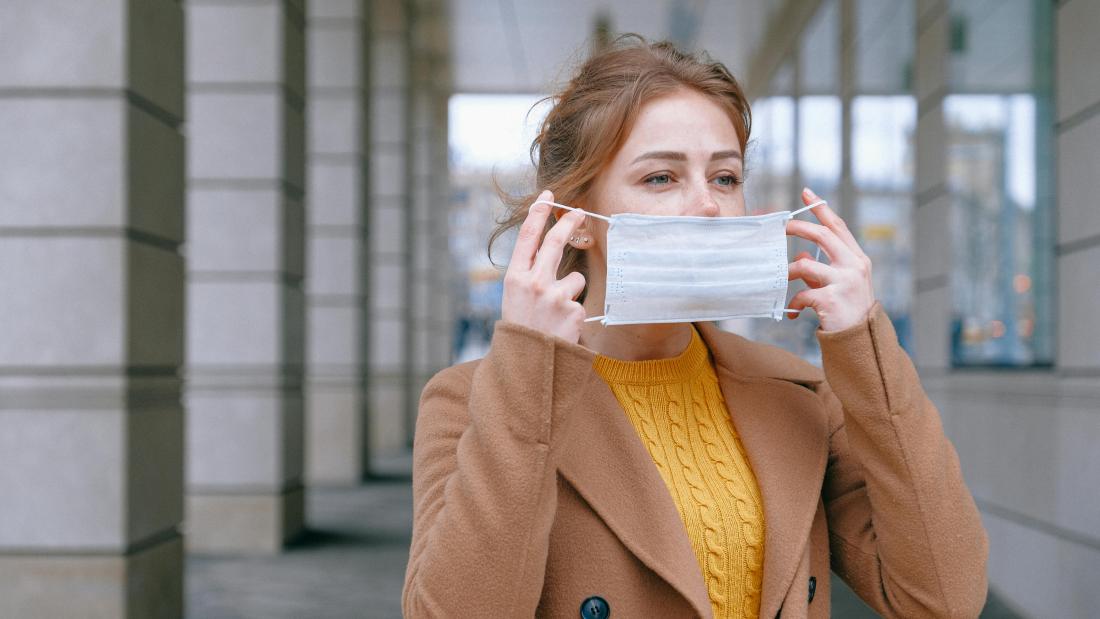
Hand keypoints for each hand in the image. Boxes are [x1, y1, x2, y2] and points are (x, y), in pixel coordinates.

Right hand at [501, 190, 588, 342]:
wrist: (527, 366)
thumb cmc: (521, 330)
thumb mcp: (515, 299)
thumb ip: (530, 274)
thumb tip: (552, 247)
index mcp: (514, 278)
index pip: (527, 238)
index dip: (538, 214)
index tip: (548, 197)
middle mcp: (533, 283)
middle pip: (556, 243)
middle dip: (569, 223)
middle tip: (580, 211)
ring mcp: (554, 296)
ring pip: (575, 279)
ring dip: (570, 293)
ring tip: (555, 316)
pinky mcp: (573, 311)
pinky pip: (580, 303)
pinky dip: (574, 314)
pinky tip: (562, 328)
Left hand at [784, 187, 875, 331]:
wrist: (861, 342)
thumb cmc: (848, 312)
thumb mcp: (838, 285)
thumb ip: (822, 269)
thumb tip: (802, 256)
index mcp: (857, 259)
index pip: (838, 227)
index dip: (822, 209)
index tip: (807, 193)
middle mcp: (854, 266)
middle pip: (822, 235)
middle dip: (798, 228)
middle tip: (781, 227)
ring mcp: (844, 282)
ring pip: (805, 265)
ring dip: (788, 271)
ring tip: (781, 280)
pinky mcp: (832, 299)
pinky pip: (802, 294)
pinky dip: (794, 302)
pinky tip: (794, 312)